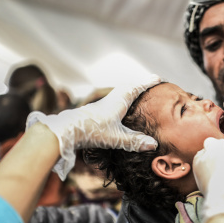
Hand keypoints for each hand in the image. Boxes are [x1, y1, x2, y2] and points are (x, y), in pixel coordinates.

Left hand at [26, 74, 160, 179]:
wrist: (66, 130)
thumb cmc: (92, 131)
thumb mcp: (116, 138)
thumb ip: (135, 141)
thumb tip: (154, 144)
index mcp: (118, 102)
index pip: (136, 89)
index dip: (147, 83)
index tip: (157, 78)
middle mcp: (111, 100)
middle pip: (128, 87)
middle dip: (140, 84)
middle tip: (150, 81)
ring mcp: (102, 105)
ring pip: (119, 93)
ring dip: (130, 90)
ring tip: (137, 92)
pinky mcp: (95, 111)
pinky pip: (113, 99)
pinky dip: (121, 98)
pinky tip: (118, 107)